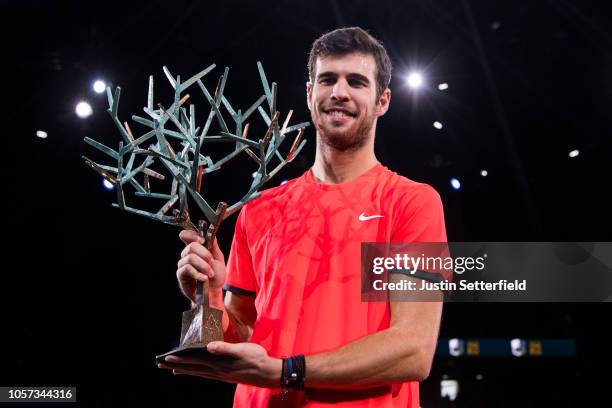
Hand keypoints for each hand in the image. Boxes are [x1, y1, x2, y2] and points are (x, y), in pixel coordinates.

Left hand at [158, 342, 281, 387]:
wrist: (268, 373)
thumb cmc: (256, 358)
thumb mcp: (242, 350)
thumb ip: (225, 349)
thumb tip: (209, 346)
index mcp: (218, 362)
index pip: (195, 360)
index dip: (180, 358)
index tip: (166, 357)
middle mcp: (217, 370)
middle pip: (192, 368)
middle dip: (176, 365)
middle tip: (161, 364)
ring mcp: (221, 374)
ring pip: (198, 372)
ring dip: (185, 370)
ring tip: (173, 370)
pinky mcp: (226, 375)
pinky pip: (206, 374)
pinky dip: (197, 372)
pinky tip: (196, 372)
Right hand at [177, 230, 226, 302]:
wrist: (214, 293)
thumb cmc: (216, 276)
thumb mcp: (218, 259)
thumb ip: (214, 246)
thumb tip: (211, 234)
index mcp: (196, 249)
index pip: (186, 236)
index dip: (192, 235)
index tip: (202, 240)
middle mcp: (187, 255)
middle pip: (191, 246)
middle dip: (205, 254)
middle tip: (212, 262)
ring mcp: (183, 264)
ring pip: (190, 258)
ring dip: (203, 266)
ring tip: (210, 274)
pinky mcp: (181, 275)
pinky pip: (187, 269)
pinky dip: (198, 273)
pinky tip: (204, 279)